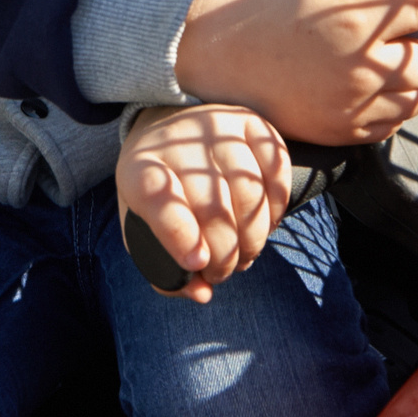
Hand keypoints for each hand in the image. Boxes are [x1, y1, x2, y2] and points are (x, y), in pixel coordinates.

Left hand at [116, 104, 289, 302]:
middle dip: (225, 255)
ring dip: (254, 239)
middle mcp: (179, 141)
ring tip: (244, 254)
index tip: (198, 264)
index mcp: (140, 169)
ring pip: (250, 193)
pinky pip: (277, 172)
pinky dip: (277, 209)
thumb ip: (165, 271)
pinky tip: (265, 223)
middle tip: (222, 272)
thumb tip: (202, 293)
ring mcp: (217, 127)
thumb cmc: (158, 196)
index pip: (159, 200)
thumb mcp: (144, 231)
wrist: (168, 133)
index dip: (180, 236)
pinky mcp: (251, 122)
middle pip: (212, 207)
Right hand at [173, 0, 417, 146]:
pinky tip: (366, 88)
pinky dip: (390, 104)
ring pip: (416, 93)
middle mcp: (362, 64)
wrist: (215, 58)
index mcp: (356, 17)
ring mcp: (354, 103)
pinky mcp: (345, 132)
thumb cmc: (264, 14)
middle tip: (408, 34)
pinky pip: (392, 121)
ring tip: (381, 62)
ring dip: (410, 76)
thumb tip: (413, 2)